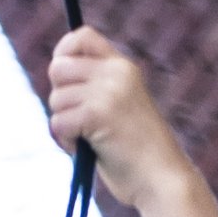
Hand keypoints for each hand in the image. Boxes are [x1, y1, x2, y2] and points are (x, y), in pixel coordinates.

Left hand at [47, 28, 187, 207]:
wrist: (162, 180)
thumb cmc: (138, 153)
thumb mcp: (121, 107)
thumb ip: (95, 87)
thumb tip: (55, 73)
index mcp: (123, 67)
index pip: (81, 36)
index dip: (63, 53)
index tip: (64, 80)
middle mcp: (115, 73)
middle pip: (58, 68)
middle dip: (59, 97)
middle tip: (77, 119)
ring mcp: (107, 92)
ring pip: (56, 99)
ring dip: (64, 125)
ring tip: (88, 141)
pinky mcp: (97, 114)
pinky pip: (58, 122)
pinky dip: (66, 142)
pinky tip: (86, 151)